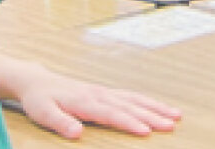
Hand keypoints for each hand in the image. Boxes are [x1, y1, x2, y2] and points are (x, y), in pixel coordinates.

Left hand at [13, 64, 180, 138]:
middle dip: (152, 115)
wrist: (38, 81)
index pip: (112, 114)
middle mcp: (99, 95)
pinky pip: (131, 96)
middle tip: (171, 124)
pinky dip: (148, 101)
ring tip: (176, 115)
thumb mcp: (43, 113)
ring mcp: (105, 92)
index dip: (129, 123)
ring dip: (156, 107)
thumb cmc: (40, 100)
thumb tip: (77, 133)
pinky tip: (160, 107)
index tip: (146, 131)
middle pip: (130, 106)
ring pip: (135, 99)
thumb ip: (60, 123)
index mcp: (85, 101)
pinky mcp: (106, 92)